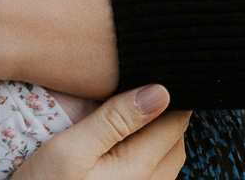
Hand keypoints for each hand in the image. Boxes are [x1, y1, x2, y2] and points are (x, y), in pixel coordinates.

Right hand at [12, 85, 191, 179]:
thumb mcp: (68, 150)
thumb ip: (115, 119)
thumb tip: (160, 92)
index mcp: (140, 167)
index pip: (177, 121)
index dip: (169, 95)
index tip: (152, 75)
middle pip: (174, 141)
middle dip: (165, 116)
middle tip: (137, 94)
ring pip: (165, 161)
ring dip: (155, 139)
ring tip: (127, 120)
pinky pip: (151, 178)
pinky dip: (145, 158)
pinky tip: (118, 149)